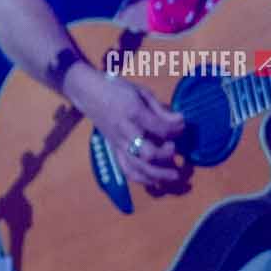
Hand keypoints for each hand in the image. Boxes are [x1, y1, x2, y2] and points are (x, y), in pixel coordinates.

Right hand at [66, 66, 188, 188]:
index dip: (176, 128)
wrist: (89, 94)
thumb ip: (160, 109)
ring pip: (137, 167)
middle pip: (147, 153)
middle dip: (166, 155)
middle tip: (175, 149)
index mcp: (133, 113)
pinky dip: (142, 179)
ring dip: (157, 174)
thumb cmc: (117, 89)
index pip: (160, 128)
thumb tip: (179, 121)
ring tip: (174, 175)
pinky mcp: (114, 150)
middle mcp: (125, 132)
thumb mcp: (141, 92)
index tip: (182, 124)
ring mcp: (118, 144)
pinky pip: (126, 170)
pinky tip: (156, 180)